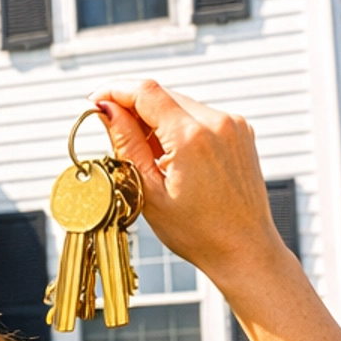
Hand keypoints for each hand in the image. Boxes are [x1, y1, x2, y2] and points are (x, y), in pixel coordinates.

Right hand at [96, 80, 340, 340]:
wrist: (245, 250)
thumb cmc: (198, 232)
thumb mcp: (149, 191)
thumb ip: (126, 143)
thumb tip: (105, 109)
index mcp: (192, 137)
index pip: (145, 91)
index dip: (114, 91)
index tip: (94, 103)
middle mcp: (218, 122)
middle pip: (162, 95)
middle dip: (133, 109)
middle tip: (117, 139)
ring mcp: (234, 125)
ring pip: (180, 104)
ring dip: (157, 120)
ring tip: (150, 160)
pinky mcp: (241, 132)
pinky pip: (200, 116)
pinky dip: (180, 127)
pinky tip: (173, 159)